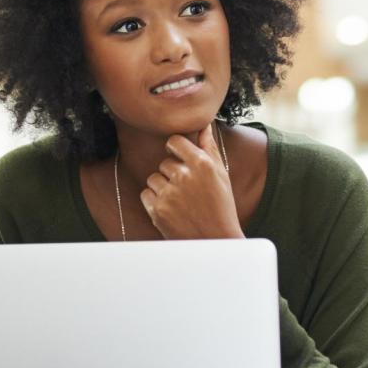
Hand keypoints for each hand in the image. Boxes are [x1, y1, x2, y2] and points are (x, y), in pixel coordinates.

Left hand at [141, 124, 241, 239]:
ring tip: (180, 202)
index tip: (178, 157)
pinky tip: (171, 210)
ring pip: (153, 178)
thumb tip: (204, 125)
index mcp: (202, 164)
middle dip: (172, 174)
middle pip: (164, 163)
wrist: (216, 242)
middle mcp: (185, 176)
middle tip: (187, 191)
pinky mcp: (157, 210)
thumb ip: (209, 148)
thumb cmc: (221, 206)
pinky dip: (154, 201)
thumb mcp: (221, 175)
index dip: (175, 149)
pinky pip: (146, 194)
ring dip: (163, 187)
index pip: (175, 141)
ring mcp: (170, 194)